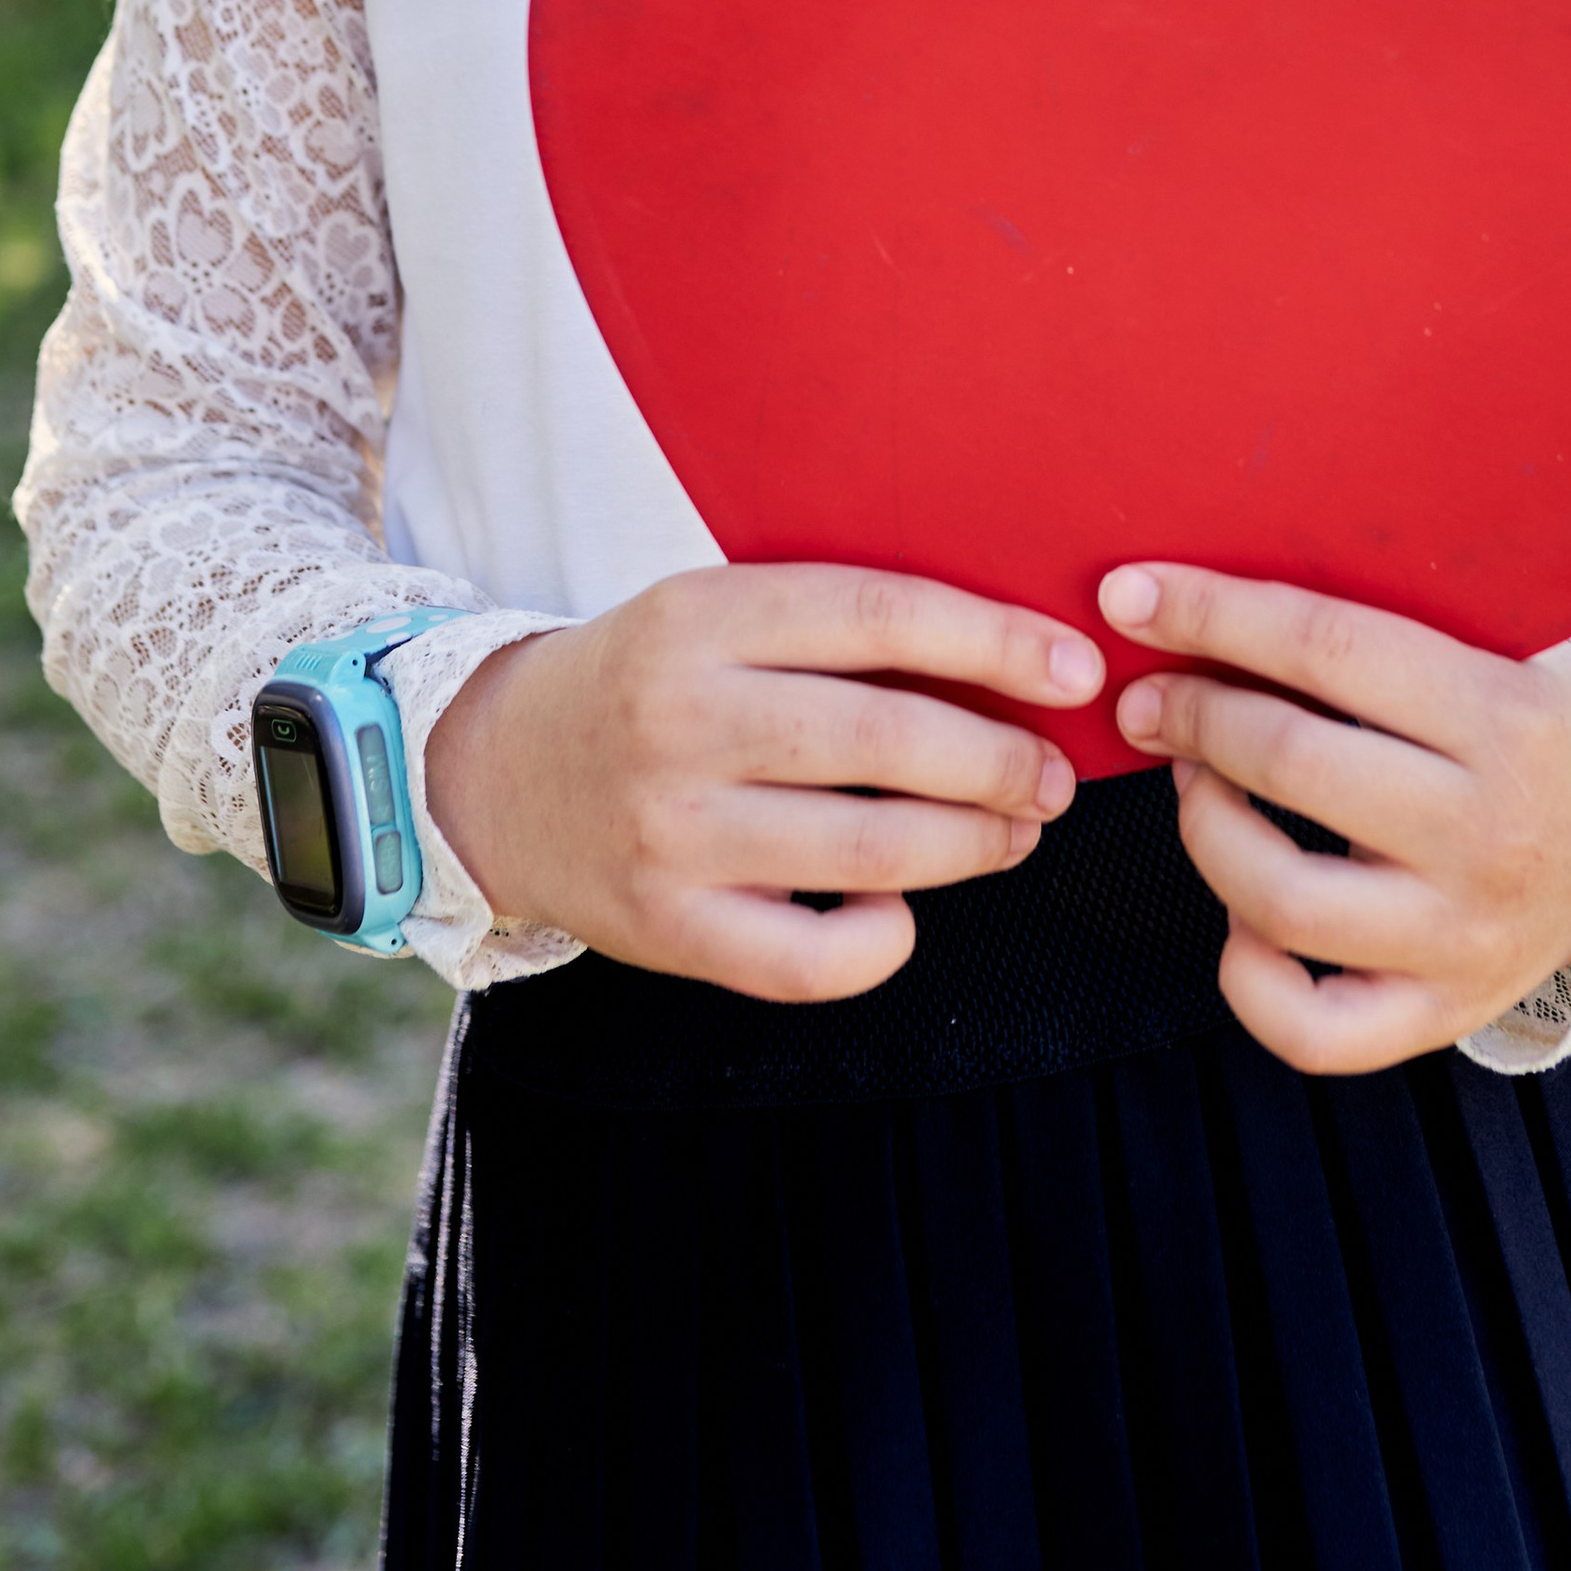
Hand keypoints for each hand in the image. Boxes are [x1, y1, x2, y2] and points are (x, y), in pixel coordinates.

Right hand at [425, 566, 1101, 1001]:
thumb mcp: (715, 611)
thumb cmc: (649, 681)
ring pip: (868, 851)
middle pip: (888, 739)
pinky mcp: (663, 927)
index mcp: (701, 615)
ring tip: (1014, 833)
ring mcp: (669, 830)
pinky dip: (880, 941)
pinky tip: (905, 913)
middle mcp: (682, 719)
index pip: (881, 615)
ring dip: (970, 845)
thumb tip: (1015, 655)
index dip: (996, 642)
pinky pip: (806, 959)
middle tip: (1052, 776)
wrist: (496, 771)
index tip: (1074, 669)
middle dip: (1001, 761)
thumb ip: (834, 626)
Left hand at [1098, 563, 1570, 1075]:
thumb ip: (1380, 617)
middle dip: (1192, 714)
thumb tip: (1213, 586)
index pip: (1330, 647)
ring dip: (1204, 827)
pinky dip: (1248, 977)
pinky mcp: (1443, 1012)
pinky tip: (1238, 917)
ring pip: (1281, 901)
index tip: (1132, 595)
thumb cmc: (1530, 716)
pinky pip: (1312, 1028)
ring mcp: (1465, 937)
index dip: (1213, 614)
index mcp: (1505, 717)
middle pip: (1292, 763)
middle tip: (1148, 697)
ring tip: (1194, 784)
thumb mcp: (1498, 641)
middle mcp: (1490, 833)